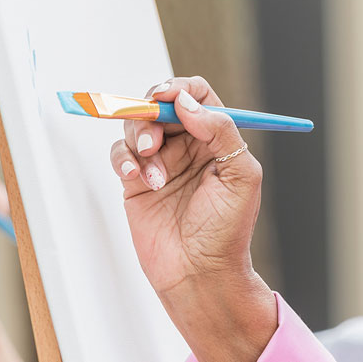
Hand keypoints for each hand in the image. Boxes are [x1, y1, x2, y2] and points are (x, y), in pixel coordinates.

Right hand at [110, 76, 275, 360]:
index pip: (197, 96)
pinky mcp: (136, 181)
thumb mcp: (241, 176)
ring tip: (154, 173)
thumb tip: (187, 102)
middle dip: (152, 113)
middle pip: (161, 106)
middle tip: (153, 133)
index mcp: (217, 139)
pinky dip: (124, 160)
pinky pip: (121, 154)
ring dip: (140, 139)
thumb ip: (221, 132)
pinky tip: (137, 178)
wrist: (199, 274)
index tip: (167, 96)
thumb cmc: (227, 231)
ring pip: (137, 127)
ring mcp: (160, 162)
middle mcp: (188, 146)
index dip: (180, 89)